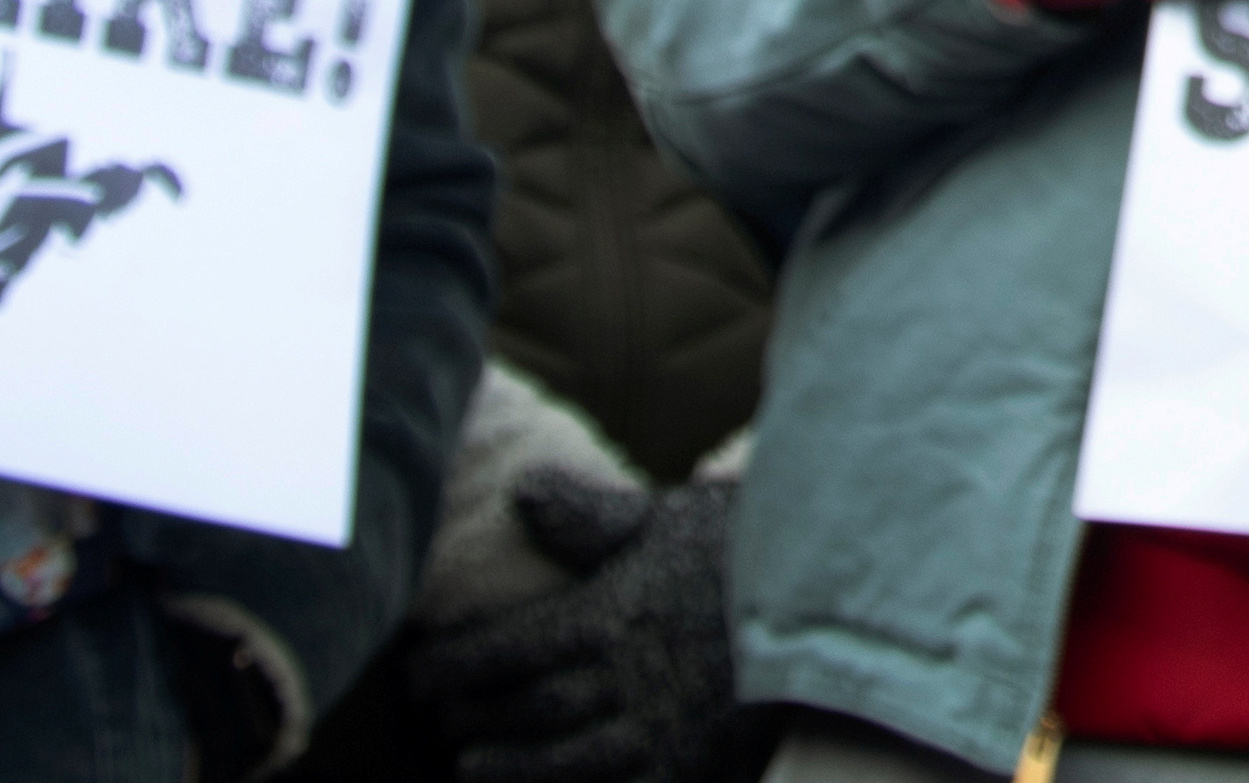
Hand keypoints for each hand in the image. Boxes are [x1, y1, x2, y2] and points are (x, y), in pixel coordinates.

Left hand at [418, 469, 750, 782]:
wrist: (831, 603)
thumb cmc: (744, 554)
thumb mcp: (672, 519)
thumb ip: (591, 516)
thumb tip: (520, 493)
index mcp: (612, 614)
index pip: (508, 648)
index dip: (454, 666)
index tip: (418, 674)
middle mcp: (627, 678)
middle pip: (525, 708)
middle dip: (471, 715)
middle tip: (434, 719)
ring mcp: (659, 730)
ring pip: (560, 762)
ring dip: (508, 766)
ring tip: (469, 766)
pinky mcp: (688, 766)